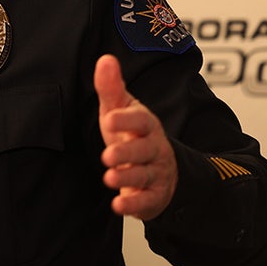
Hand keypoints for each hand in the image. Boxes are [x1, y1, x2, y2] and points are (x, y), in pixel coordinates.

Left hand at [95, 54, 176, 220]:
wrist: (161, 168)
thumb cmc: (133, 135)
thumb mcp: (121, 110)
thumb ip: (111, 88)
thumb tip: (105, 59)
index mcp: (146, 125)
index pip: (141, 120)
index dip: (127, 120)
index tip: (110, 119)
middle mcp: (154, 149)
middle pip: (144, 150)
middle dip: (127, 153)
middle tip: (107, 155)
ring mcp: (156, 173)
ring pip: (144, 176)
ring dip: (127, 178)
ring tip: (109, 177)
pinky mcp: (154, 196)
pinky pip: (147, 202)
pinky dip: (134, 205)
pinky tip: (119, 206)